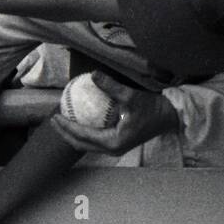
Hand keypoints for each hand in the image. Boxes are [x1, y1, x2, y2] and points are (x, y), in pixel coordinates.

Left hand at [49, 73, 179, 154]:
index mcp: (113, 142)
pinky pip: (94, 140)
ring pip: (86, 144)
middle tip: (52, 120)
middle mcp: (112, 149)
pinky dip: (83, 132)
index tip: (54, 116)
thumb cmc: (152, 108)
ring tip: (61, 121)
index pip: (82, 135)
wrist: (170, 117)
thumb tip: (93, 74)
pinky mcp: (118, 143)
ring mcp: (115, 148)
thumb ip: (111, 87)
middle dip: (64, 133)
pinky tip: (78, 120)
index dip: (66, 127)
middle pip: (80, 144)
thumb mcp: (131, 96)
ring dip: (72, 134)